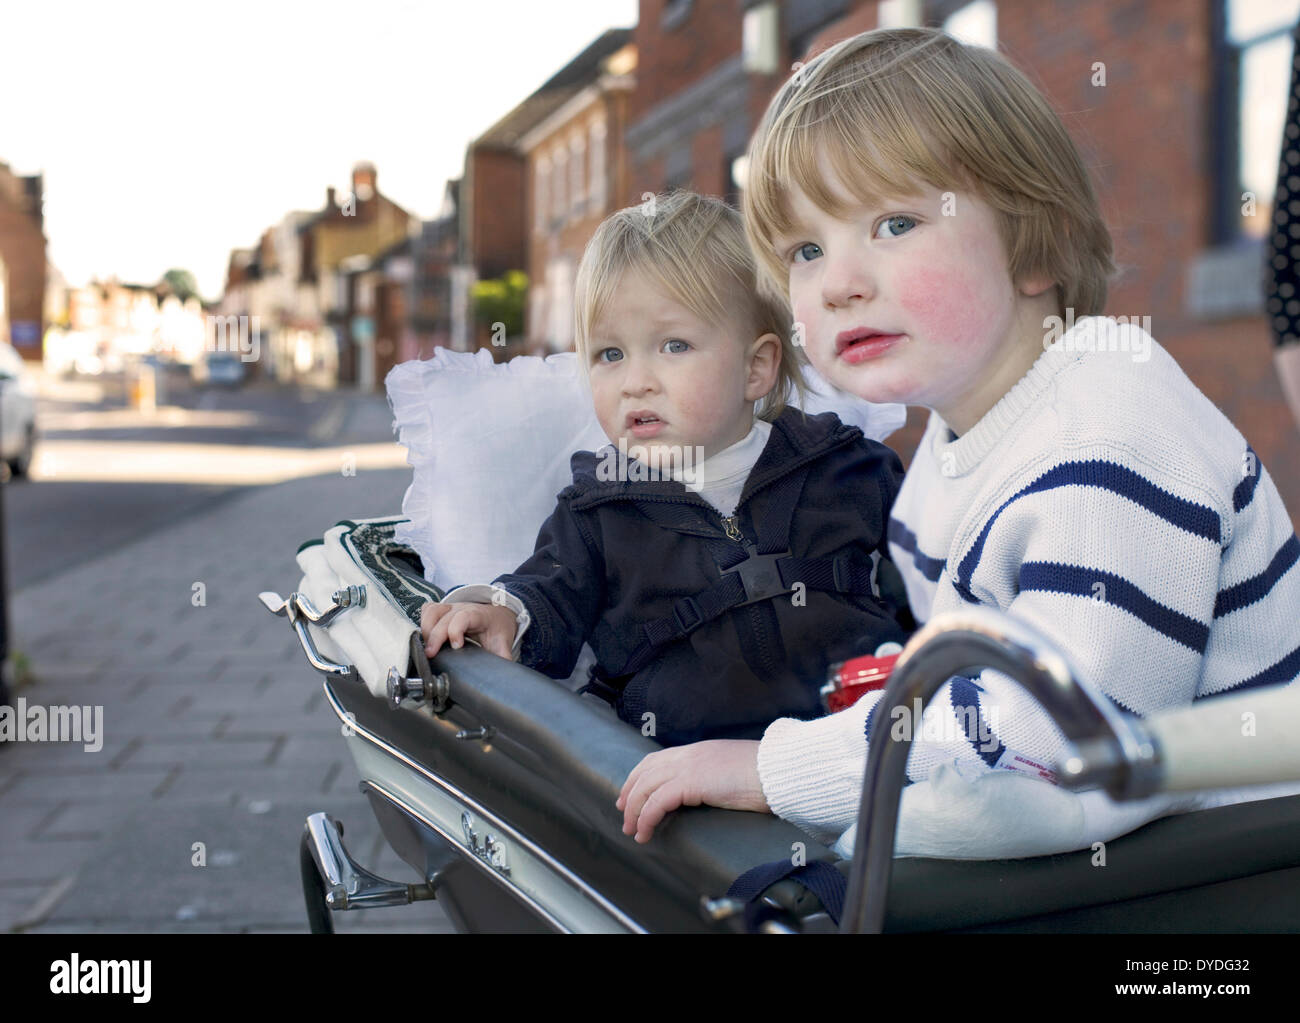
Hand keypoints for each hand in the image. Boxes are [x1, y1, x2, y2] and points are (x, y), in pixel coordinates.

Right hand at [420, 601, 517, 659]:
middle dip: (435, 636)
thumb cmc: (498, 629)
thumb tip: (502, 674)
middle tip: (431, 655)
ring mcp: (451, 608)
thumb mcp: (503, 643)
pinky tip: (425, 638)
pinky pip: (428, 610)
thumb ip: (503, 658)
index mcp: (479, 615)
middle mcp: (463, 608)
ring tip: (427, 648)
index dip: (456, 630)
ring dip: (426, 629)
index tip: (456, 647)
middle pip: (444, 617)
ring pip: (432, 611)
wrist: (497, 615)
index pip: (464, 616)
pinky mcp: (443, 610)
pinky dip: (422, 622)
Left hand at [616, 740, 768, 842]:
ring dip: (634, 811)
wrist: (778, 770)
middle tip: (623, 813)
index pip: (658, 759)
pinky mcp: (690, 782)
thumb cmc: (766, 776)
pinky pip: (657, 802)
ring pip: (645, 787)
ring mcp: (689, 766)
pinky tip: (645, 832)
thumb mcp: (735, 772)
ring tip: (632, 830)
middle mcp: (689, 754)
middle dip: (630, 793)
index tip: (630, 793)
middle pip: (645, 771)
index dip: (640, 776)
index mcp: (700, 751)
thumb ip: (718, 778)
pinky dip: (645, 818)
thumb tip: (711, 792)